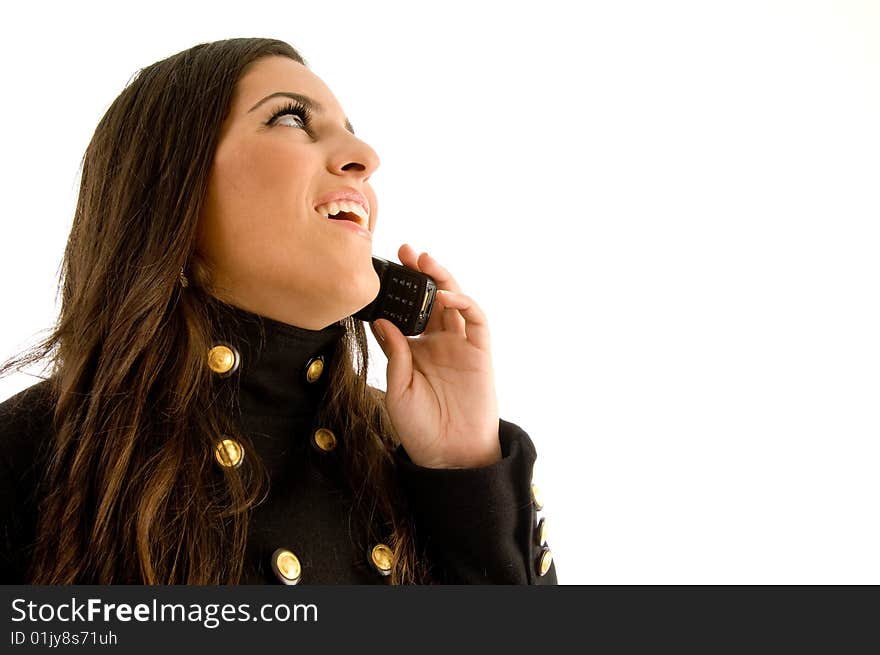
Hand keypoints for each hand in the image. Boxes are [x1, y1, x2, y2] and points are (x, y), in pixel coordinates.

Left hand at [369, 244, 500, 468]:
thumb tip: (382, 319)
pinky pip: (476, 320)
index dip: (398, 291)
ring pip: (454, 302)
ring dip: (442, 279)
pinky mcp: (481, 352)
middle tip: (405, 251)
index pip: (407, 311)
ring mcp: (461, 345)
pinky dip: (464, 303)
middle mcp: (438, 342)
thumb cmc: (420, 427)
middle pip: (431, 299)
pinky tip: (446, 295)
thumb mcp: (398, 388)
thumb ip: (394, 353)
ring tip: (425, 261)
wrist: (449, 455)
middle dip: (420, 274)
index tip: (381, 271)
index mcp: (415, 350)